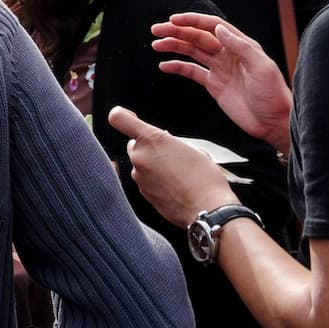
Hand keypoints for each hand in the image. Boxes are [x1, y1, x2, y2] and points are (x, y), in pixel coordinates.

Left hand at [107, 105, 233, 228]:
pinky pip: (145, 179)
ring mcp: (138, 176)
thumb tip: (167, 143)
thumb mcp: (194, 150)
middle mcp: (140, 156)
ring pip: (140, 163)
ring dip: (153, 165)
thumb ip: (172, 143)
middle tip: (170, 156)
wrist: (209, 211)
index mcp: (152, 140)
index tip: (131, 118)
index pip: (119, 118)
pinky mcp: (142, 193)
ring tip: (177, 175)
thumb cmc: (206, 179)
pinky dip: (155, 180)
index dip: (123, 116)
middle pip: (134, 144)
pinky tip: (174, 187)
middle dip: (149, 148)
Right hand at [151, 11, 292, 154]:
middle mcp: (228, 54)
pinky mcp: (214, 84)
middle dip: (177, 32)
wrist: (274, 124)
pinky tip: (164, 66)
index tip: (174, 20)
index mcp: (241, 46)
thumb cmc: (274, 96)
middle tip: (156, 30)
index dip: (193, 21)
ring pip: (192, 51)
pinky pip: (192, 72)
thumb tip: (218, 29)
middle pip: (198, 37)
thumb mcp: (262, 68)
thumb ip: (241, 47)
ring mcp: (220, 69)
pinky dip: (177, 67)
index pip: (213, 26)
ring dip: (174, 46)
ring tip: (156, 45)